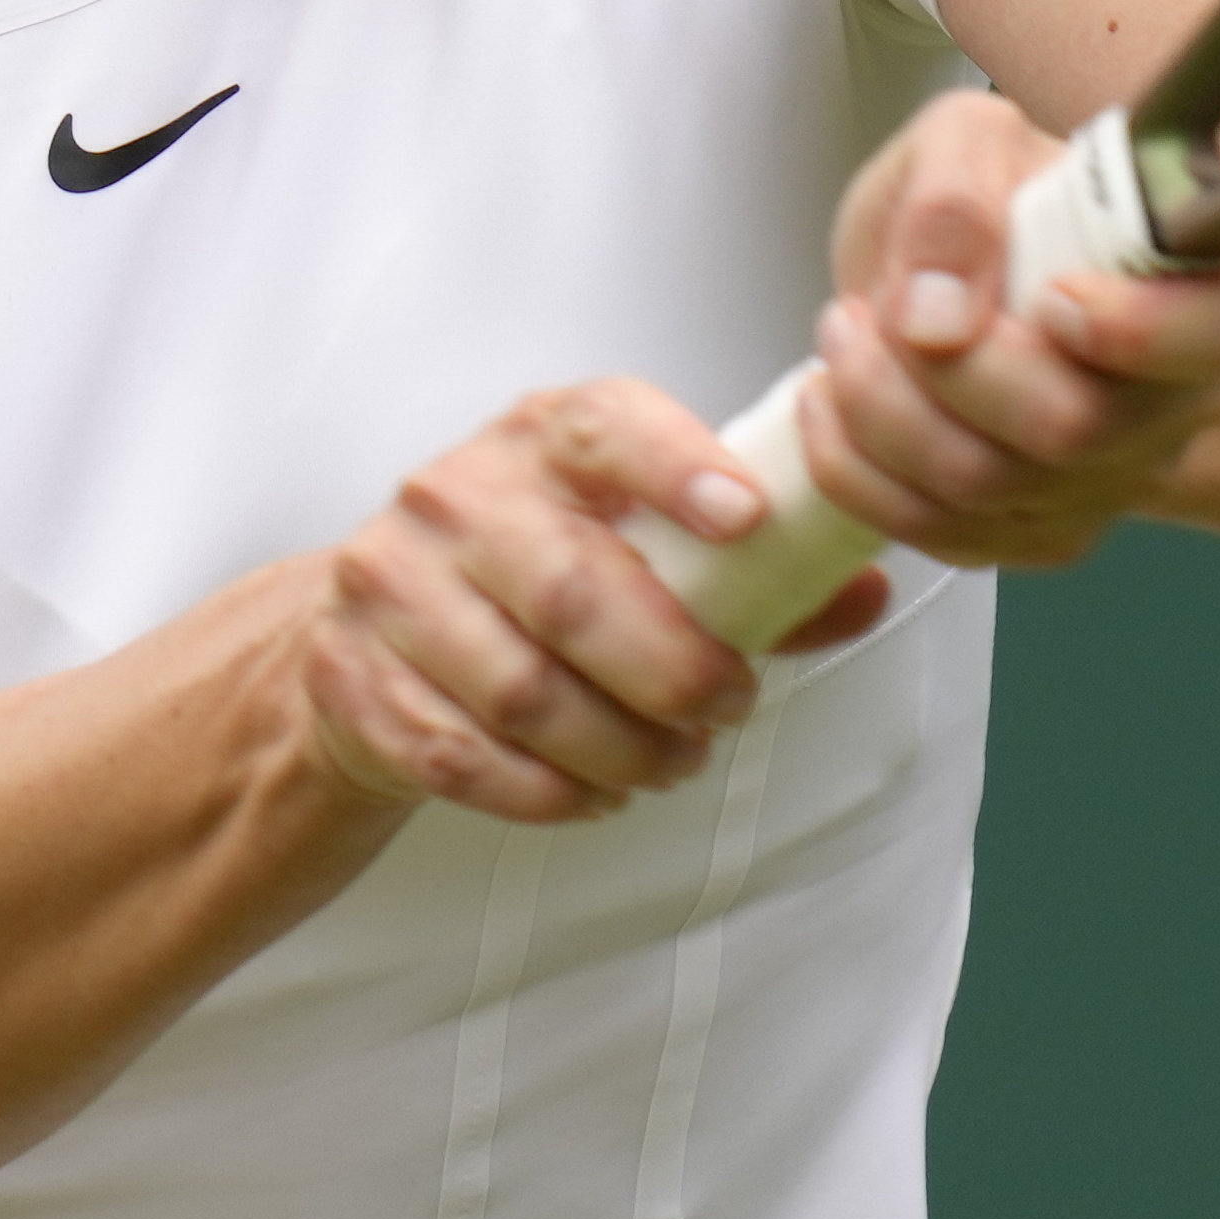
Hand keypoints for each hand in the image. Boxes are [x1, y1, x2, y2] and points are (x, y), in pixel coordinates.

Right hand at [297, 381, 886, 823]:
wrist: (362, 625)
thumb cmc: (529, 572)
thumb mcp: (628, 539)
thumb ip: (750, 568)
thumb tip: (863, 589)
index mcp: (538, 440)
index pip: (605, 425)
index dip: (677, 467)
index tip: (745, 518)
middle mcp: (456, 497)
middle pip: (573, 590)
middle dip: (671, 668)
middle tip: (728, 707)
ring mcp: (394, 588)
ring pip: (523, 691)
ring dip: (618, 747)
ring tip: (669, 761)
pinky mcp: (356, 679)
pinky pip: (466, 756)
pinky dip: (547, 791)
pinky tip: (592, 793)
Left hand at [799, 90, 1219, 572]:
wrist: (930, 266)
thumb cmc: (977, 197)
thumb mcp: (962, 139)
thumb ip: (955, 201)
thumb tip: (938, 314)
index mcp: (1203, 282)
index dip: (1138, 329)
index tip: (1050, 295)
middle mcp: (1177, 397)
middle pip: (1077, 426)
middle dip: (946, 369)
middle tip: (881, 306)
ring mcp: (1112, 476)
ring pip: (992, 485)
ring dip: (882, 412)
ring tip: (846, 336)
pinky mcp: (1038, 529)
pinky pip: (947, 535)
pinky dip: (862, 474)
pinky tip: (834, 408)